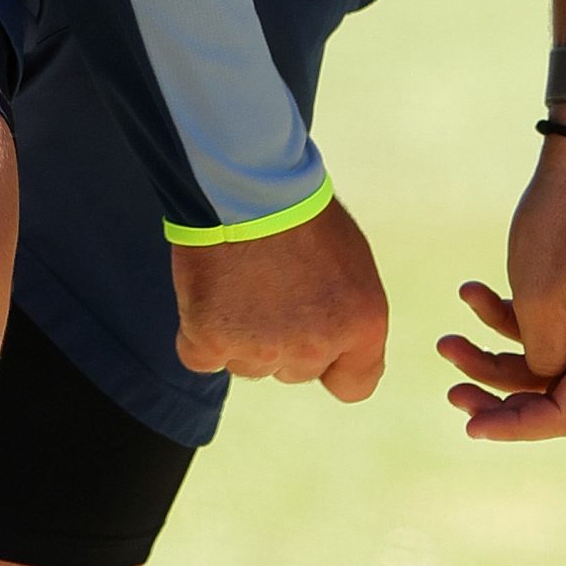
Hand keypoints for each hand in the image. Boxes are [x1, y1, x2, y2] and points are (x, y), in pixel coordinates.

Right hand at [172, 195, 387, 401]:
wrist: (248, 180)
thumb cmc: (302, 210)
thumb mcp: (351, 262)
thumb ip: (345, 314)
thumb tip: (334, 346)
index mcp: (363, 323)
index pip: (354, 385)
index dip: (334, 364)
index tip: (319, 337)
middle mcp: (315, 346)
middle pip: (296, 371)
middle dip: (285, 339)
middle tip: (273, 285)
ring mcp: (261, 348)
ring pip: (249, 365)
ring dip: (243, 334)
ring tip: (243, 278)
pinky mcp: (211, 341)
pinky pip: (203, 356)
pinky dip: (202, 331)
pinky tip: (212, 291)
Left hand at [437, 126, 565, 439]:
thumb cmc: (560, 222)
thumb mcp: (537, 297)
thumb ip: (536, 358)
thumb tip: (538, 384)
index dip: (518, 426)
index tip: (470, 427)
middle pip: (555, 393)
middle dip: (498, 393)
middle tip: (451, 393)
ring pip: (543, 362)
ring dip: (493, 353)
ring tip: (446, 339)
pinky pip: (546, 330)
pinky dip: (507, 319)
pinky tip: (470, 292)